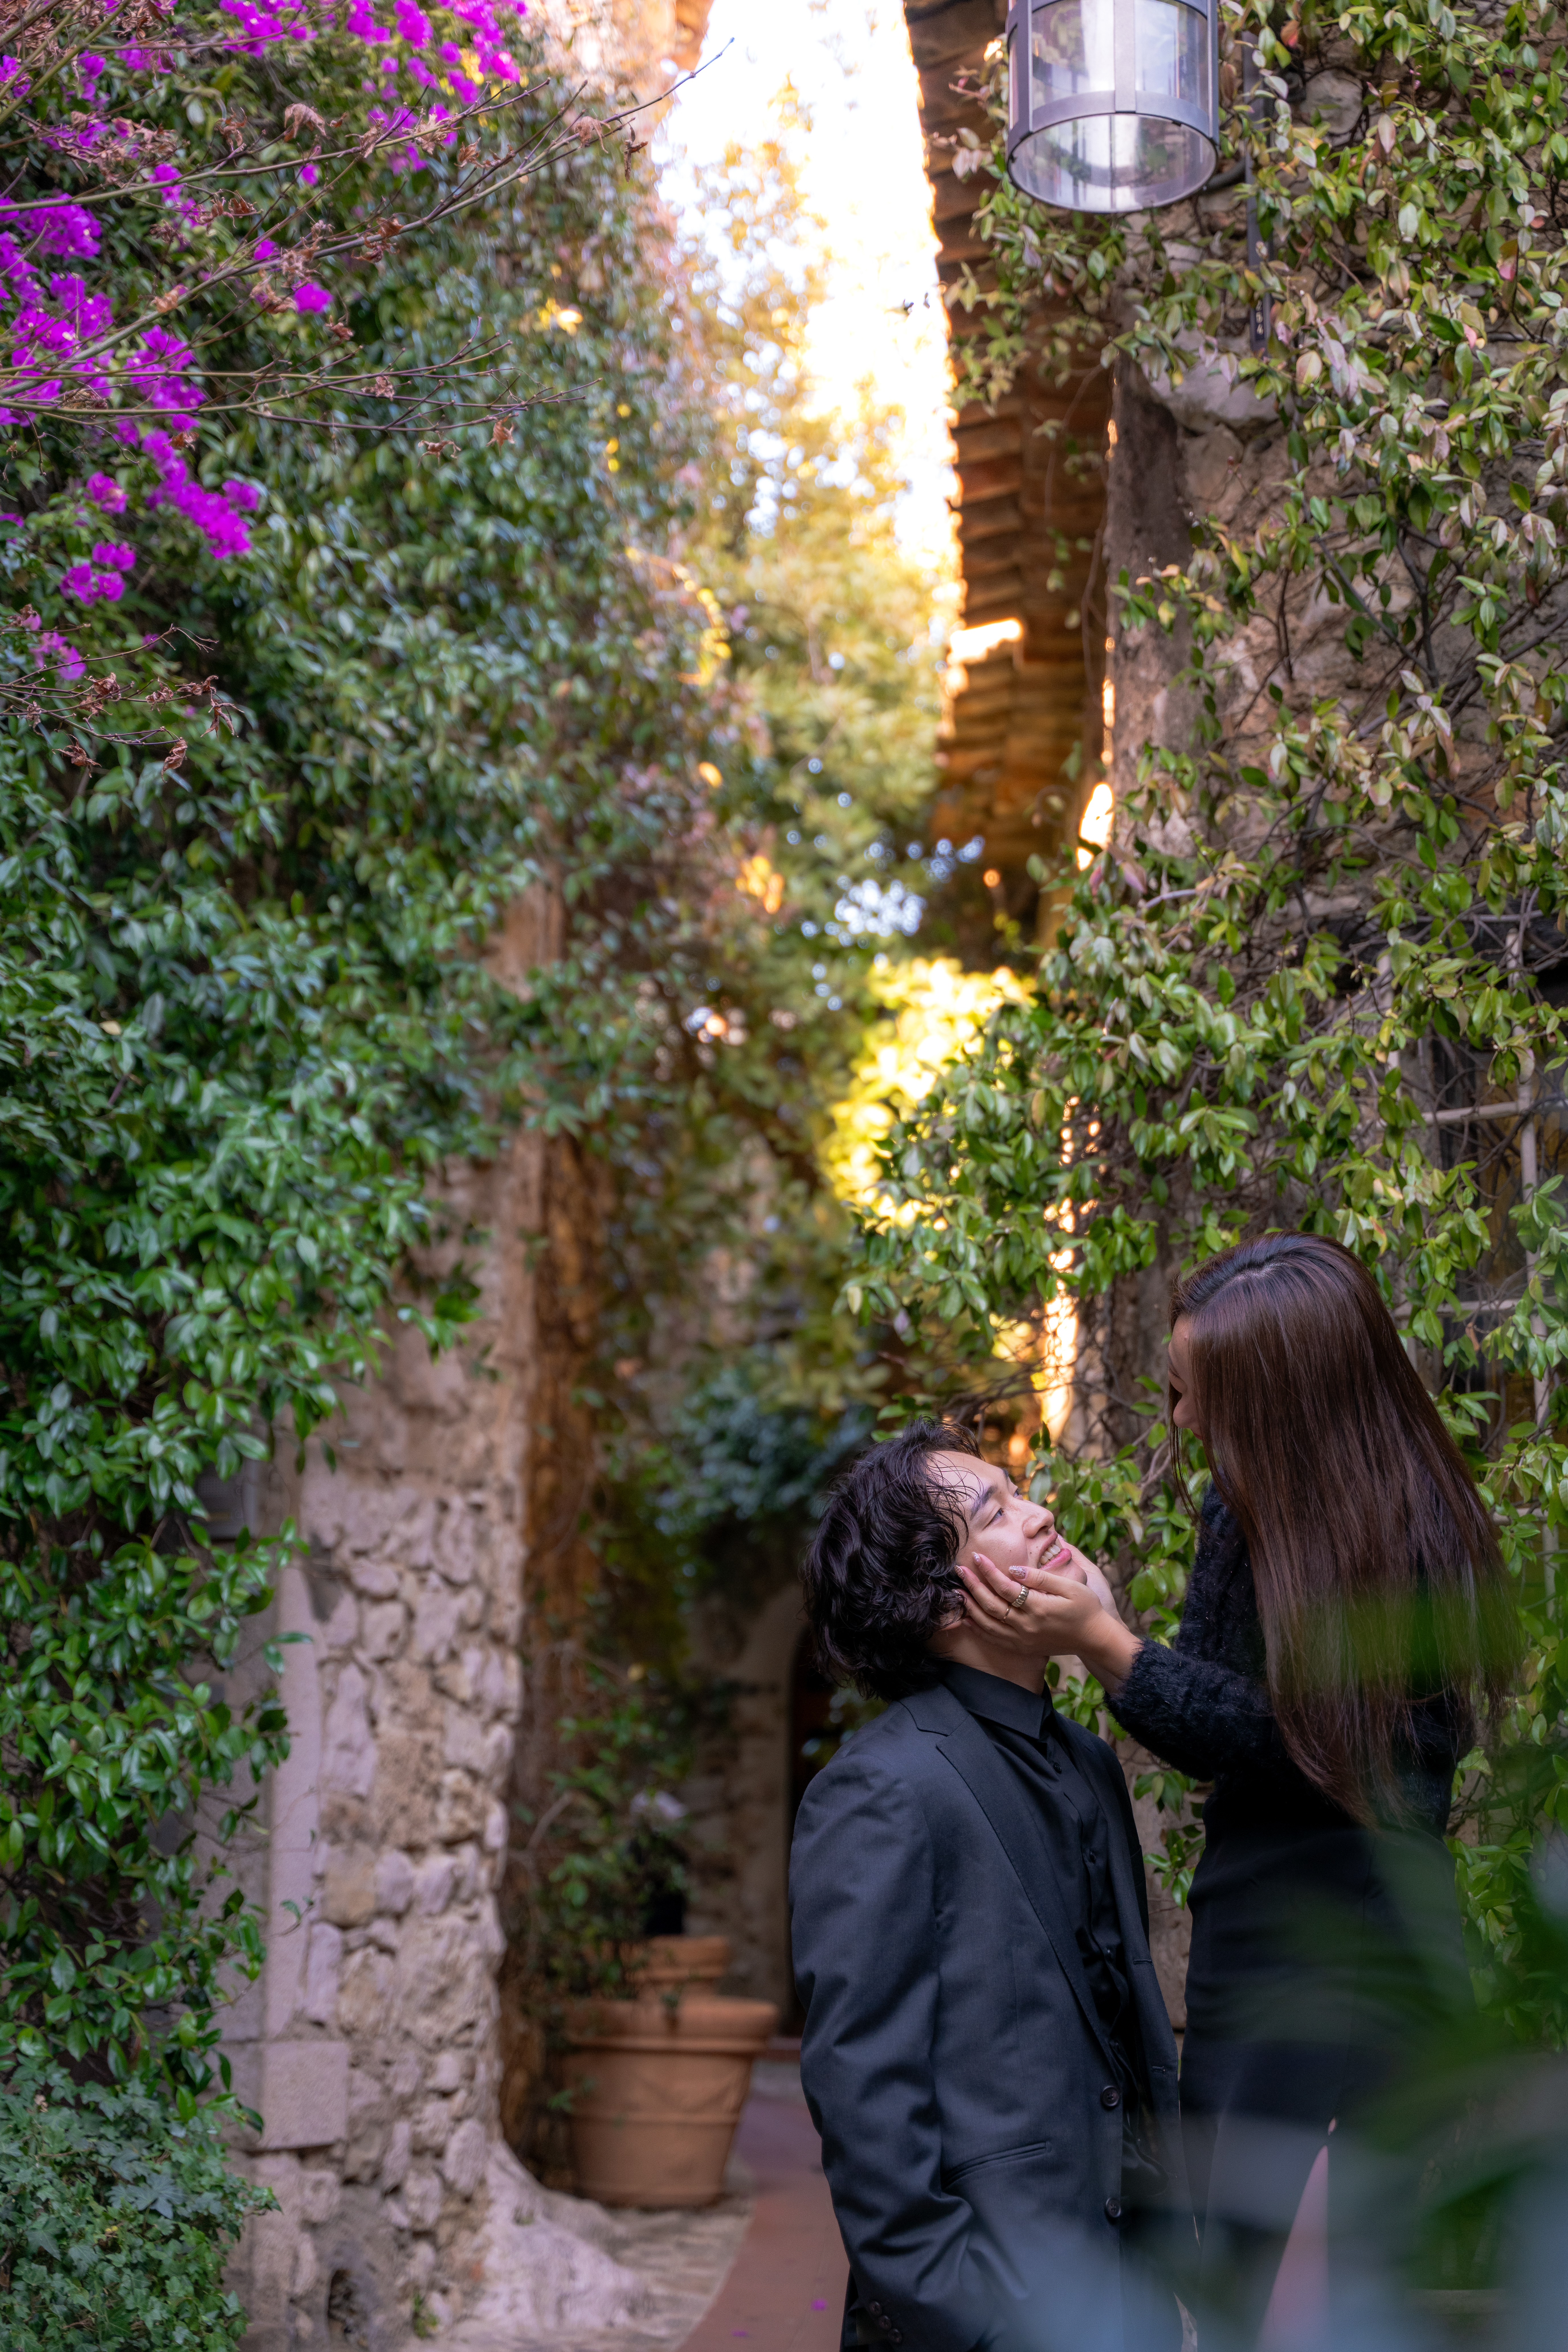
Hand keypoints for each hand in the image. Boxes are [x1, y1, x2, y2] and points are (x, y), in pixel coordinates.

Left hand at [958, 1548, 1142, 1692]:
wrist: (1095, 1638)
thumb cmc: (1085, 1608)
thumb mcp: (1070, 1586)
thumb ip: (1040, 1577)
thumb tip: (1013, 1569)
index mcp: (1038, 1608)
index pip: (1005, 1587)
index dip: (988, 1571)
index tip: (976, 1557)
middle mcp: (1027, 1626)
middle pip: (991, 1605)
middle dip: (972, 1586)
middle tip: (959, 1570)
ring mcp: (1023, 1640)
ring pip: (988, 1624)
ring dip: (970, 1607)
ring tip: (957, 1592)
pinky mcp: (1022, 1648)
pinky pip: (994, 1639)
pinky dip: (978, 1629)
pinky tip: (968, 1618)